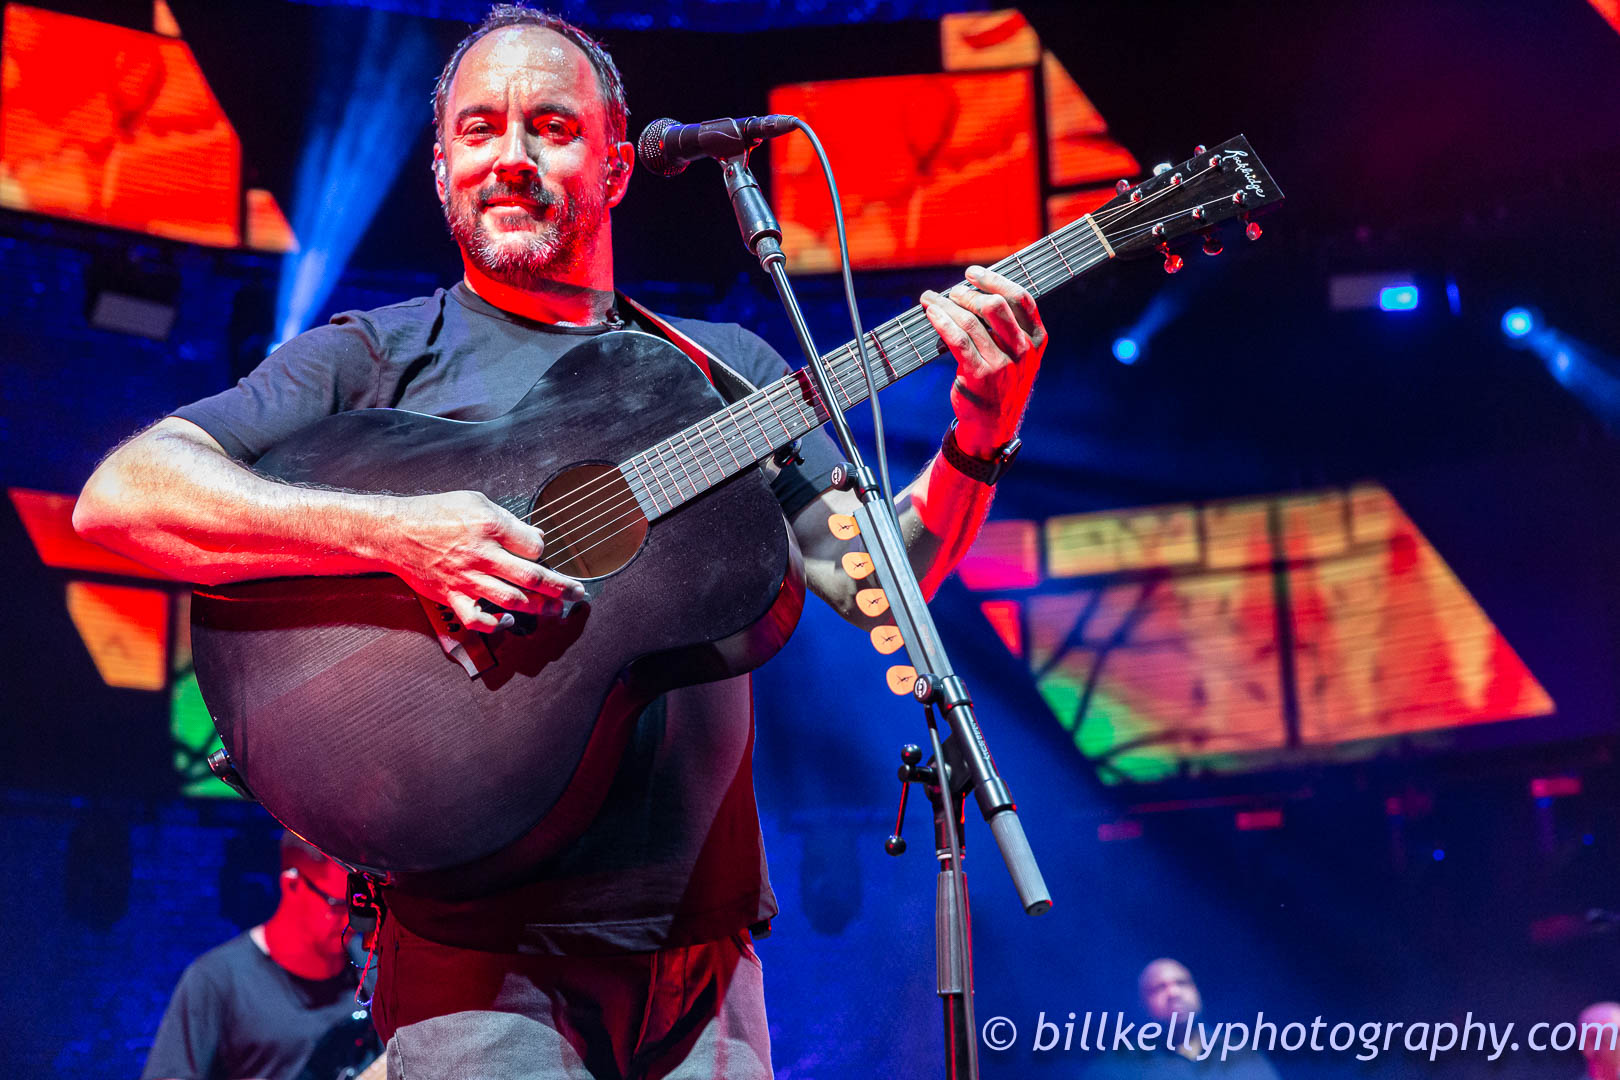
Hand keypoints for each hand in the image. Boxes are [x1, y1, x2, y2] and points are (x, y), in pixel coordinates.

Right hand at [379, 490, 583, 631]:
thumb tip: (534, 535)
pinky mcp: (452, 596)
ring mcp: (467, 579)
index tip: (545, 554)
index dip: (545, 552)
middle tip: (577, 593)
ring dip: (539, 606)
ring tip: (555, 609)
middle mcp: (481, 555)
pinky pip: (478, 619)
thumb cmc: (434, 513)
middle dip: (560, 586)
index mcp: (490, 527)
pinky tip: (510, 621)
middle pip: (532, 576)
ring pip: (512, 599)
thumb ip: (507, 520)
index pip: (534, 546)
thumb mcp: (475, 502)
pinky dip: (497, 624)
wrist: (393, 532)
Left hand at [920, 265, 1046, 455]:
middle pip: (996, 306)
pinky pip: (957, 340)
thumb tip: (978, 290)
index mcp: (1036, 341)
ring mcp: (1002, 365)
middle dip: (969, 293)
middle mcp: (1023, 352)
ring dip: (948, 305)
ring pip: (971, 322)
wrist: (993, 426)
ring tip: (932, 299)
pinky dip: (942, 322)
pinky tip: (932, 314)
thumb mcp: (1018, 356)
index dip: (995, 280)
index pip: (1020, 299)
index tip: (973, 273)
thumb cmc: (1002, 384)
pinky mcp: (979, 376)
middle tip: (953, 291)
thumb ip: (1009, 327)